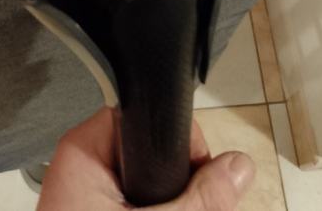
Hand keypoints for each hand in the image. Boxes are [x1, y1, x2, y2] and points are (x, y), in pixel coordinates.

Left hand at [37, 107, 254, 209]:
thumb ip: (200, 199)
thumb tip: (238, 168)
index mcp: (85, 151)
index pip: (146, 120)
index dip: (181, 142)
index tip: (199, 171)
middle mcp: (83, 165)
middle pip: (152, 149)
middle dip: (181, 180)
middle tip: (192, 205)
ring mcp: (89, 191)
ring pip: (149, 177)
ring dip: (173, 200)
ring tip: (186, 209)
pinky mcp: (98, 208)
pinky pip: (136, 197)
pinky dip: (158, 207)